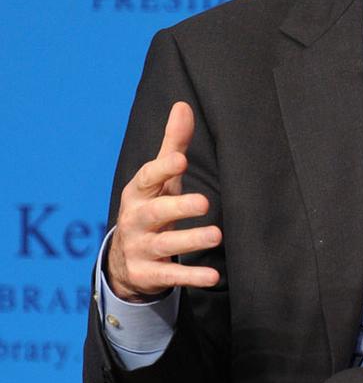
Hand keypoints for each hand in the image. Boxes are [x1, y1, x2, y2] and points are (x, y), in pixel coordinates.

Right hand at [107, 101, 221, 300]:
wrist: (125, 258)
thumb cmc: (152, 206)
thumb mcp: (160, 179)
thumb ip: (173, 146)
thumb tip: (182, 105)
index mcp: (139, 193)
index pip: (147, 178)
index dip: (162, 169)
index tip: (181, 159)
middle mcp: (135, 220)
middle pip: (155, 213)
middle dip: (177, 207)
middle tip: (204, 202)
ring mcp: (140, 248)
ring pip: (165, 245)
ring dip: (190, 240)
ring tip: (217, 235)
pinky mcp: (148, 274)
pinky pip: (170, 276)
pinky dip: (190, 277)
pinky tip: (213, 277)